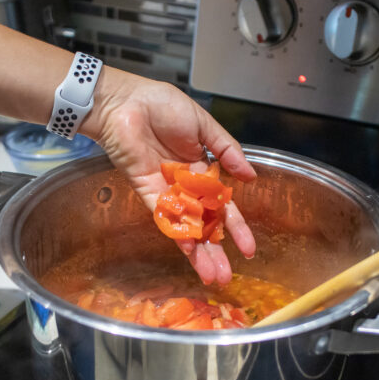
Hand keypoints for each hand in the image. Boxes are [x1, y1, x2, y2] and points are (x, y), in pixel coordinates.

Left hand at [87, 67, 256, 284]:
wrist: (127, 102)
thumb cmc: (162, 106)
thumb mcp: (205, 126)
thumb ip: (227, 152)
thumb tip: (251, 176)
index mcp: (202, 172)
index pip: (223, 207)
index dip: (236, 228)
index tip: (248, 250)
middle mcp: (186, 188)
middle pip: (205, 225)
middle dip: (217, 251)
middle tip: (226, 277)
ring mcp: (167, 193)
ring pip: (186, 228)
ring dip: (198, 253)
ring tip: (211, 276)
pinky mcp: (147, 193)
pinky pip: (165, 217)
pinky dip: (177, 234)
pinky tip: (190, 252)